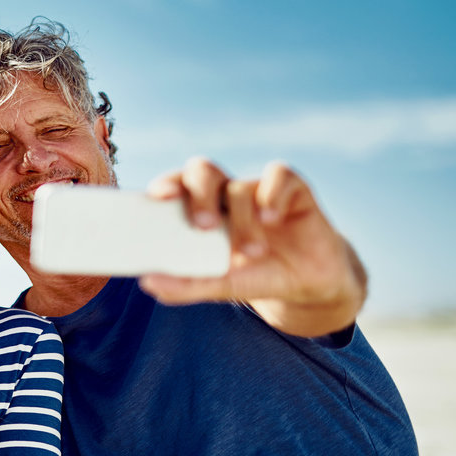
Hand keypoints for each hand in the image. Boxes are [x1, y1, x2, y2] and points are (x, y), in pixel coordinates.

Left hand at [140, 158, 366, 336]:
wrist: (306, 283)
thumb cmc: (255, 275)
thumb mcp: (221, 284)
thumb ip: (187, 284)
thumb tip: (149, 283)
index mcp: (200, 209)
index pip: (176, 185)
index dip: (165, 184)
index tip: (159, 196)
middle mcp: (225, 193)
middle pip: (202, 171)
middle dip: (199, 195)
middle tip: (203, 226)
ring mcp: (258, 188)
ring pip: (239, 187)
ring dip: (242, 222)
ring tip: (251, 254)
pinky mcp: (292, 189)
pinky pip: (279, 175)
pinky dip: (272, 195)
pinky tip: (271, 218)